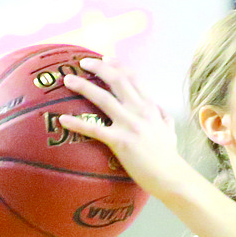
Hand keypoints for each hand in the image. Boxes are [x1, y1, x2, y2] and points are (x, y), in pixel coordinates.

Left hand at [59, 58, 184, 200]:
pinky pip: (94, 129)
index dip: (118, 65)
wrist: (172, 177)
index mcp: (150, 106)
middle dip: (98, 67)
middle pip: (116, 80)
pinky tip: (62, 119)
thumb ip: (163, 117)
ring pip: (102, 98)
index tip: (106, 59)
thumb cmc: (170, 157)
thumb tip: (160, 109)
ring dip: (83, 86)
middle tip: (83, 62)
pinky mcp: (120, 142)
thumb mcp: (170, 130)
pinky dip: (77, 123)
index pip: (133, 77)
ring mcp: (129, 125)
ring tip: (68, 80)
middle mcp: (139, 111)